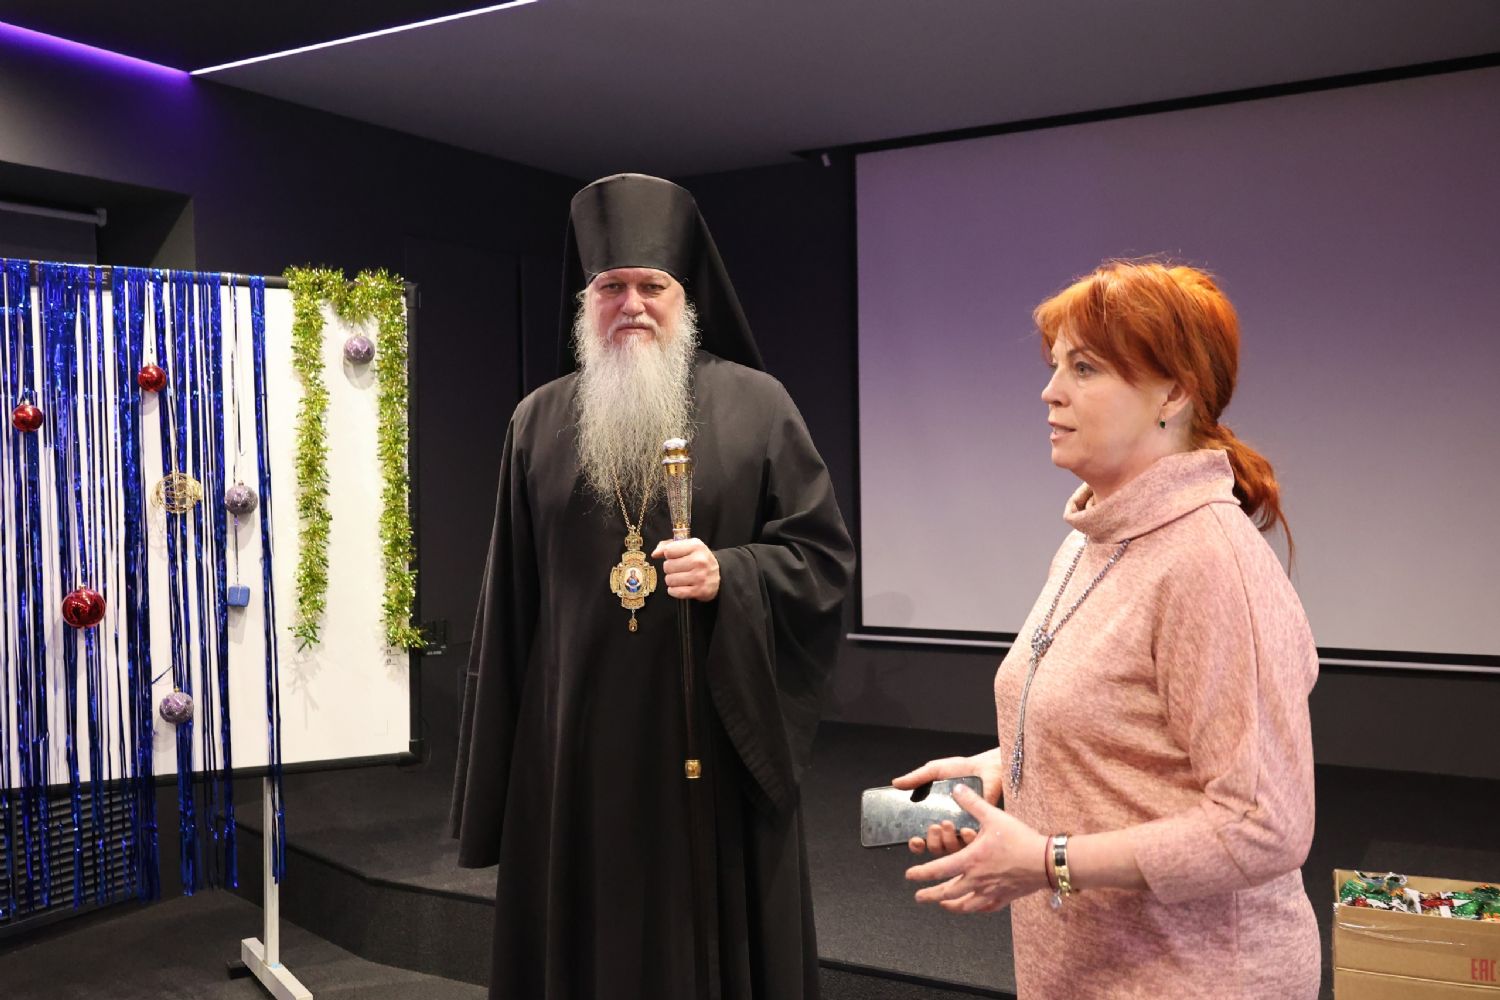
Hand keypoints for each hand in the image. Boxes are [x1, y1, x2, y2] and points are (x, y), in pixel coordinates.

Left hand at [651, 538, 719, 600]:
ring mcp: (700, 576)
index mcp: (696, 546)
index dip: (668, 555)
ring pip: (670, 580)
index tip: (675, 557)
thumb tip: (655, 554)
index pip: (669, 551)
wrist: (718, 575)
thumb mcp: (687, 546)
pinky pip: (676, 592)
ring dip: (671, 580)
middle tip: (678, 569)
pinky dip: (674, 591)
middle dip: (669, 568)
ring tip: (679, 578)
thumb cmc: (698, 559)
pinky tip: (679, 587)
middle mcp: (699, 560)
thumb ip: (668, 545)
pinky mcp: (699, 590)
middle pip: (667, 566)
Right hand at [892, 749, 1005, 856]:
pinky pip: (972, 844)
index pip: (921, 839)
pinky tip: (965, 830)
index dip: (916, 844)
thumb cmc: (961, 769)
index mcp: (934, 816)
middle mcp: (948, 827)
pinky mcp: (981, 830)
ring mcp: (964, 830)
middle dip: (931, 842)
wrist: (985, 767)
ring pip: (951, 849)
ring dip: (947, 841)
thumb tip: (895, 783)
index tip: (914, 839)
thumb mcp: (934, 771)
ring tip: (947, 824)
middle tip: (933, 827)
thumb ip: (916, 778)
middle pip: (935, 848)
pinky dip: (967, 839)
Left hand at [904, 785, 1049, 913]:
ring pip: (965, 905)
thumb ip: (973, 802)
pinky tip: (973, 907)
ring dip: (951, 905)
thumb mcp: (994, 816)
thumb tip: (956, 788)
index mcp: (970, 860)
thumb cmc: (1020, 839)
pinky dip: (975, 908)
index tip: (909, 876)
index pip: (938, 869)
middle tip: (919, 897)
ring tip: (943, 904)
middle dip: (931, 895)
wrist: (1046, 861)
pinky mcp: (1004, 898)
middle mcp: (976, 880)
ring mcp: (990, 892)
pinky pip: (985, 908)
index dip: (921, 873)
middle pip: (947, 892)